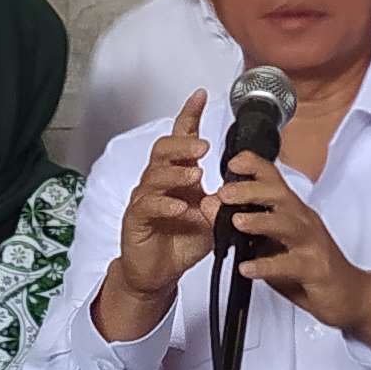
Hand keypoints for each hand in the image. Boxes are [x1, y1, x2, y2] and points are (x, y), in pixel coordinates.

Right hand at [98, 95, 213, 338]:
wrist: (159, 274)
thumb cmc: (182, 242)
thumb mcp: (213, 221)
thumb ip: (223, 204)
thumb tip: (234, 190)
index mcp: (179, 176)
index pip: (182, 139)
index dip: (190, 116)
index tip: (201, 96)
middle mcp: (159, 182)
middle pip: (163, 151)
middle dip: (183, 145)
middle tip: (203, 148)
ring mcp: (145, 199)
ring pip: (155, 175)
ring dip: (176, 173)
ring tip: (196, 177)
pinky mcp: (136, 219)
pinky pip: (147, 205)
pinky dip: (165, 204)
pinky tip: (180, 208)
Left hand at [218, 157, 370, 358]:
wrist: (349, 294)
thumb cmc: (310, 266)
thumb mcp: (272, 244)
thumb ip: (243, 226)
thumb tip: (211, 206)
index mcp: (293, 211)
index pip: (274, 180)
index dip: (254, 167)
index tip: (232, 163)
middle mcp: (303, 221)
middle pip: (280, 196)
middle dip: (251, 190)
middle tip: (224, 193)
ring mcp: (311, 245)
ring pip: (288, 225)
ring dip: (261, 221)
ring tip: (237, 221)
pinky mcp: (315, 270)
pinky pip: (290, 265)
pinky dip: (267, 265)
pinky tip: (248, 268)